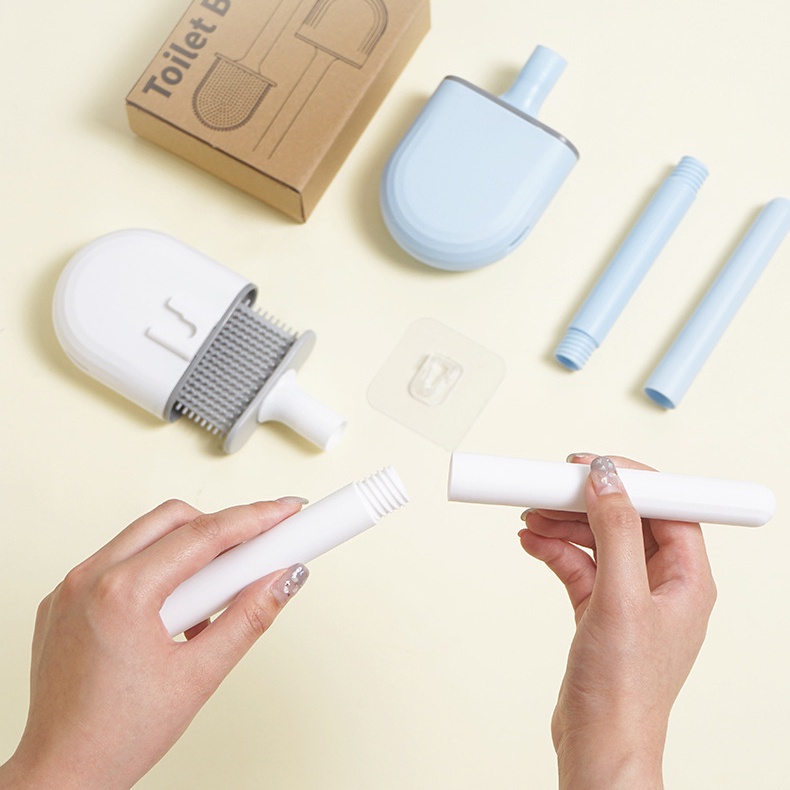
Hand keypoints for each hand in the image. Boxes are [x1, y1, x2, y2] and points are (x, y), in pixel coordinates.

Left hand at [0, 498, 309, 789]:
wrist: (61, 775)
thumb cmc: (118, 737)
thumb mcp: (200, 676)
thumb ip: (250, 618)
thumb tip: (283, 579)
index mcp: (121, 594)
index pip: (204, 534)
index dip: (255, 517)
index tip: (285, 511)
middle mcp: (88, 579)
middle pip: (172, 519)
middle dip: (219, 527)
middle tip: (256, 549)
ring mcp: (69, 588)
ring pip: (143, 535)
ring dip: (186, 548)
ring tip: (213, 595)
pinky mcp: (62, 600)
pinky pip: (118, 560)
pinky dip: (154, 568)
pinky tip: (175, 609)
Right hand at [519, 454, 716, 789]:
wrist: (597, 743)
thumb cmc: (625, 690)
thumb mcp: (621, 599)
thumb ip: (615, 531)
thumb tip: (607, 478)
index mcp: (686, 579)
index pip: (667, 507)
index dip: (631, 479)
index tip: (592, 464)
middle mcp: (660, 584)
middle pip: (625, 518)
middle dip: (585, 500)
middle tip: (551, 485)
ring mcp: (628, 597)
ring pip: (596, 539)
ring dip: (562, 523)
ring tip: (530, 513)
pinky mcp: (599, 609)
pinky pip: (577, 564)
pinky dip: (553, 550)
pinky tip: (530, 542)